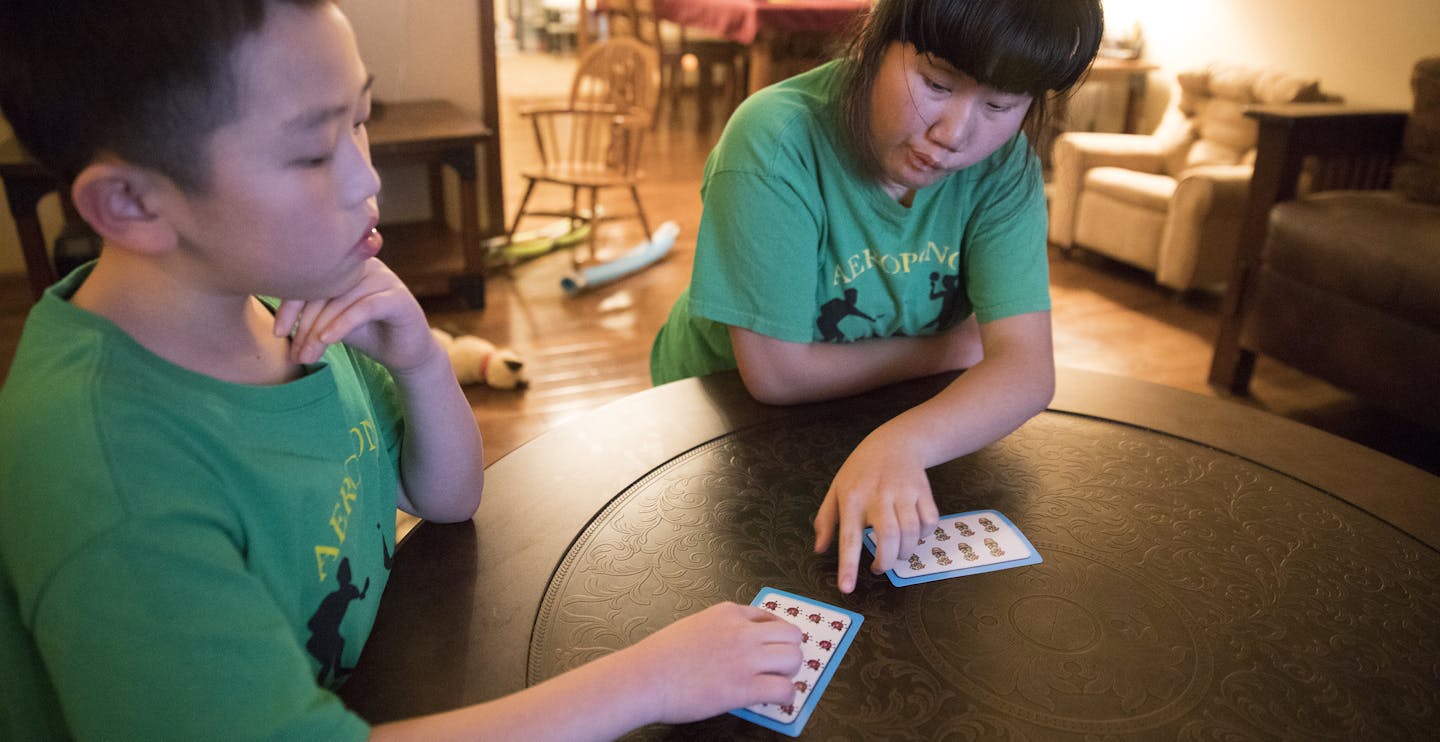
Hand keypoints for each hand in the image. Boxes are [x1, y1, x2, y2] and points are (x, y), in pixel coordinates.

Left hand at [273, 258, 435, 372]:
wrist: (407, 352)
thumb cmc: (368, 333)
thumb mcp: (333, 321)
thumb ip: (312, 313)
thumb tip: (274, 323)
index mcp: (346, 266)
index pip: (310, 278)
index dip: (290, 305)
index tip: (277, 332)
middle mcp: (365, 266)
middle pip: (324, 290)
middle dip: (304, 325)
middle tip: (295, 354)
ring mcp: (384, 279)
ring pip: (341, 302)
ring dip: (319, 331)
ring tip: (308, 356)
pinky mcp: (398, 298)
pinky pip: (363, 308)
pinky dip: (342, 325)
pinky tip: (328, 341)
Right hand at [626, 602, 802, 724]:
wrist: (645, 677)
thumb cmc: (660, 656)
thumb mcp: (695, 627)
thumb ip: (720, 630)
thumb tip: (736, 646)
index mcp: (728, 613)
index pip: (769, 617)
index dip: (774, 636)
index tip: (771, 648)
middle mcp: (742, 632)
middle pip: (792, 635)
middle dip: (789, 651)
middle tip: (779, 666)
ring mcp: (745, 659)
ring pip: (794, 658)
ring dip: (789, 672)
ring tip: (777, 682)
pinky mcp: (744, 687)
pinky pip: (784, 689)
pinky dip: (785, 696)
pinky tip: (775, 699)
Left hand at [813, 429, 939, 592]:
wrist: (895, 442)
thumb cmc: (860, 471)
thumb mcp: (836, 489)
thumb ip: (826, 520)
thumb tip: (820, 549)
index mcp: (852, 498)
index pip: (849, 537)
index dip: (849, 565)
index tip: (847, 588)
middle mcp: (879, 496)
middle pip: (888, 537)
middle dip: (887, 561)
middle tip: (880, 567)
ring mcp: (904, 492)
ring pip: (911, 532)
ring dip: (906, 552)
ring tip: (896, 554)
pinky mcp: (924, 491)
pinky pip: (929, 521)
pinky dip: (924, 535)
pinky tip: (914, 535)